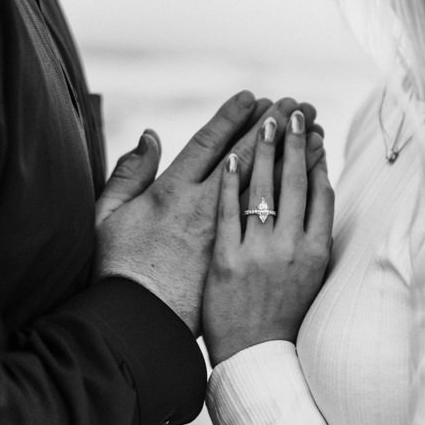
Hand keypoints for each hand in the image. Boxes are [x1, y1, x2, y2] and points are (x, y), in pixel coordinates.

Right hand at [95, 92, 322, 335]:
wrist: (145, 326)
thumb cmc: (122, 272)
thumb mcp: (110, 219)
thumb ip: (128, 174)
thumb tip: (150, 135)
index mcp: (172, 194)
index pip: (210, 143)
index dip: (234, 117)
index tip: (254, 98)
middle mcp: (207, 211)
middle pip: (250, 158)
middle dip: (274, 127)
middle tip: (295, 104)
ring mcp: (234, 238)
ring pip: (274, 185)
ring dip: (294, 153)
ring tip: (312, 128)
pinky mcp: (253, 260)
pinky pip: (283, 221)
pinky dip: (300, 194)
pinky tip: (314, 174)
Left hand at [203, 110, 333, 364]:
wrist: (255, 358)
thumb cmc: (284, 319)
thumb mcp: (312, 279)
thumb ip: (314, 239)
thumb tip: (316, 198)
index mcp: (316, 252)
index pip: (321, 192)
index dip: (317, 159)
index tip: (315, 135)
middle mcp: (291, 248)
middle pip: (294, 182)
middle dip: (294, 143)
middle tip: (292, 112)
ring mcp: (258, 252)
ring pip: (264, 189)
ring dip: (264, 150)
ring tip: (264, 121)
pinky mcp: (226, 260)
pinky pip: (228, 211)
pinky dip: (231, 181)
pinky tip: (231, 157)